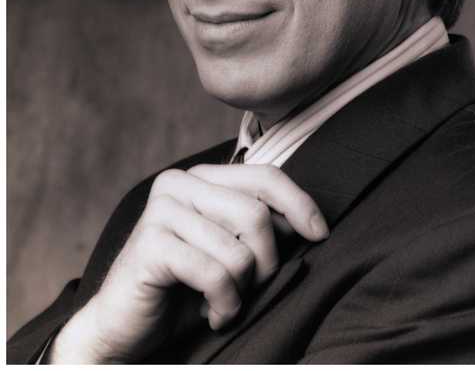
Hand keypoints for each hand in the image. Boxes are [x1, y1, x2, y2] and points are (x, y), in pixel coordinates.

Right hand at [47, 164, 327, 363]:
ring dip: (242, 289)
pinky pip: (214, 273)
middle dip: (266, 261)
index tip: (320, 234)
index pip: (266, 177)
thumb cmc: (185, 288)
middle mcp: (179, 183)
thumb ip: (261, 227)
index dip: (300, 205)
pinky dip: (224, 303)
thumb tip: (310, 223)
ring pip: (238, 250)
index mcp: (202, 177)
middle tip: (252, 287)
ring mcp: (161, 211)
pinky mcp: (150, 244)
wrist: (125, 326)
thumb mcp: (231, 250)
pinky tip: (212, 314)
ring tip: (225, 303)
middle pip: (257, 215)